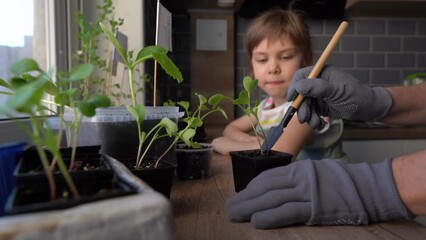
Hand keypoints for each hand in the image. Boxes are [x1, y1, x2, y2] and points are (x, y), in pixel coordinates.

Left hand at [227, 159, 413, 228]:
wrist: (368, 186)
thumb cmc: (342, 182)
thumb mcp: (315, 173)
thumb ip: (295, 180)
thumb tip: (275, 189)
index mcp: (298, 169)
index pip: (267, 177)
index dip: (251, 188)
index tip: (241, 195)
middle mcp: (299, 178)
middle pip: (265, 188)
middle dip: (245, 198)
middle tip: (230, 208)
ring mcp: (306, 192)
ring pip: (271, 199)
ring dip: (250, 207)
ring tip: (236, 215)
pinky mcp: (314, 207)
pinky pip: (287, 211)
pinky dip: (270, 216)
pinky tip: (256, 221)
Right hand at [288, 65, 391, 128]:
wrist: (369, 109)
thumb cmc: (357, 96)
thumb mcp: (337, 91)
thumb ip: (318, 88)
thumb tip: (298, 86)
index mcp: (322, 72)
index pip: (301, 76)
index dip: (294, 87)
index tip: (292, 99)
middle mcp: (319, 82)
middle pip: (301, 93)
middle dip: (302, 107)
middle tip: (304, 118)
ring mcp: (319, 94)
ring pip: (305, 105)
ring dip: (308, 116)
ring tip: (315, 124)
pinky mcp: (321, 105)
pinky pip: (311, 112)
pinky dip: (313, 119)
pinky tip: (320, 124)